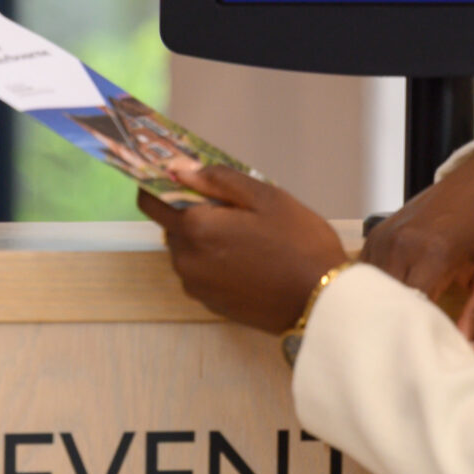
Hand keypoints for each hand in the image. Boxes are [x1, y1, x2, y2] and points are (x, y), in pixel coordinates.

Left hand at [139, 163, 348, 334]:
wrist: (322, 301)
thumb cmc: (298, 242)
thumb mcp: (265, 197)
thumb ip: (218, 179)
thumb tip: (178, 169)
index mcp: (195, 228)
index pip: (151, 201)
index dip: (162, 186)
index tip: (183, 179)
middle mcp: (185, 259)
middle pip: (171, 226)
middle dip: (191, 212)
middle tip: (234, 209)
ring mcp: (196, 286)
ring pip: (186, 250)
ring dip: (204, 239)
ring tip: (247, 236)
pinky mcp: (210, 304)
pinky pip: (200, 273)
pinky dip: (214, 262)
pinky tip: (248, 261)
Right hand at [362, 148, 473, 344]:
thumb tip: (465, 354)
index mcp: (435, 253)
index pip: (409, 308)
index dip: (412, 335)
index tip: (419, 354)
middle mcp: (403, 242)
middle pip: (383, 299)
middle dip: (393, 324)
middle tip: (405, 348)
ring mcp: (387, 233)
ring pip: (368, 285)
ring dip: (380, 306)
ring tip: (393, 328)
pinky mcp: (380, 229)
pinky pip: (365, 268)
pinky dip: (373, 286)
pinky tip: (390, 300)